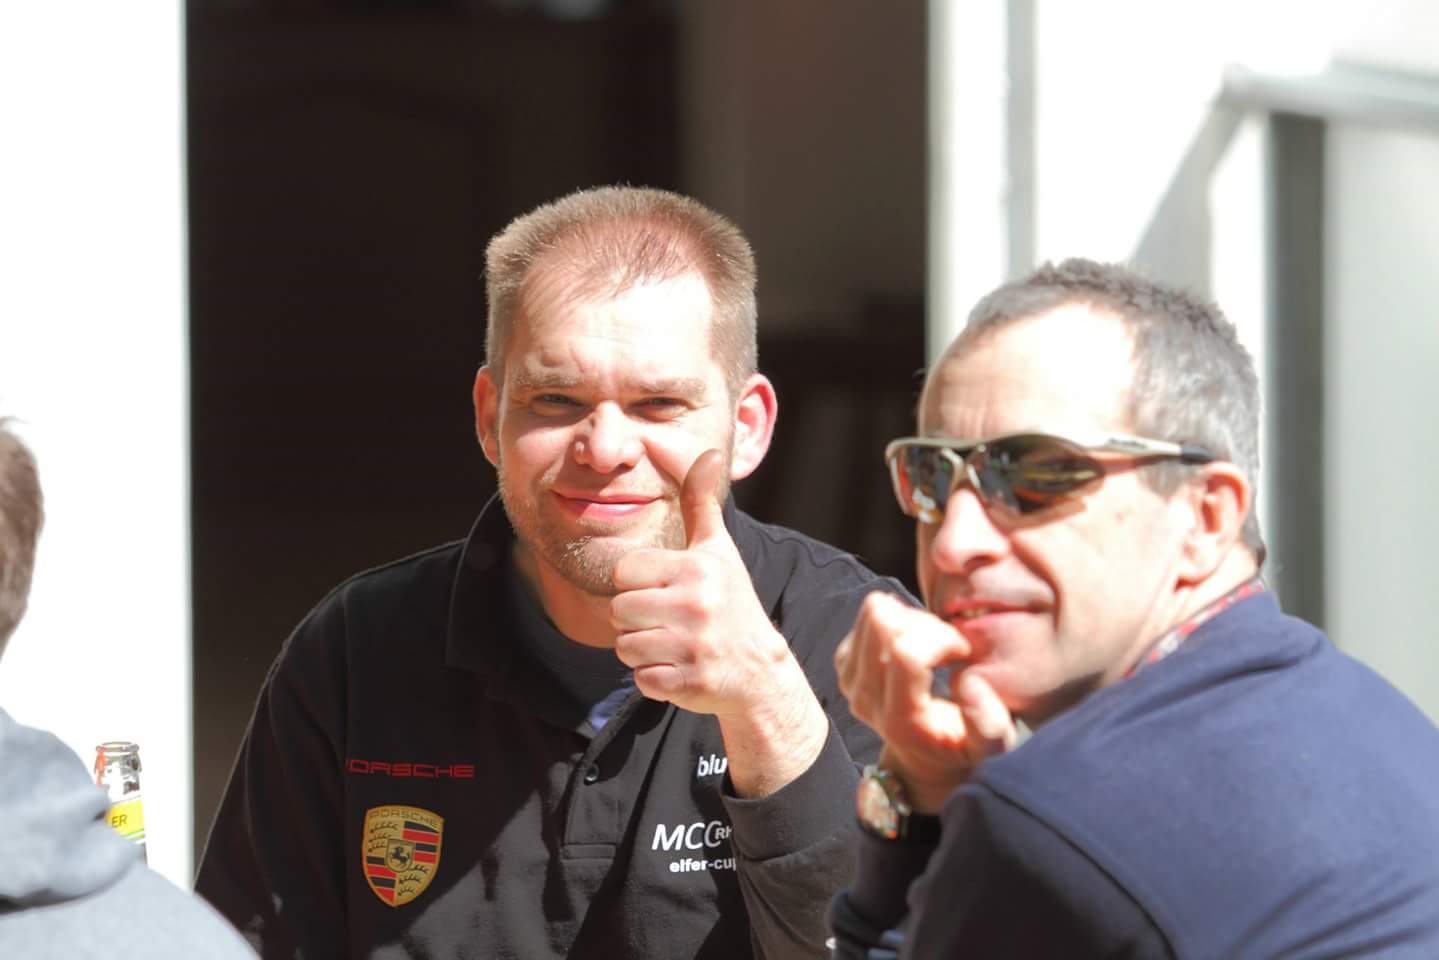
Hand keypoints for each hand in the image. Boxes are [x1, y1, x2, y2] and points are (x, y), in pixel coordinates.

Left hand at [610, 449, 827, 795]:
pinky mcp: (690, 686)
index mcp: (697, 569)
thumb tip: (707, 453)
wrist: (759, 669)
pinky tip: (681, 667)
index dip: (638, 583)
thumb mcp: (718, 550)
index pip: (624, 573)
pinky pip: (641, 680)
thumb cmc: (730, 601)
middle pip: (619, 612)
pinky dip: (655, 678)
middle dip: (637, 619)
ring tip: (675, 643)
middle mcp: (698, 606)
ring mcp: (695, 649)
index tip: (666, 590)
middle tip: (669, 621)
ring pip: (625, 648)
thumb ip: (701, 502)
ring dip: (643, 649)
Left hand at [835, 592, 1017, 812]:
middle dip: (926, 623)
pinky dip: (897, 616)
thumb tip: (966, 681)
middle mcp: (866, 700)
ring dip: (912, 617)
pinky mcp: (845, 663)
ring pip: (874, 615)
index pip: (905, 653)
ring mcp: (850, 680)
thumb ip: (989, 722)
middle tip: (949, 644)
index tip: (963, 651)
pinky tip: (917, 639)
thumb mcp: (992, 744)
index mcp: (901, 720)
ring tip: (934, 642)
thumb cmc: (963, 743)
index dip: (941, 638)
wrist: (923, 754)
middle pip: (884, 626)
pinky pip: (867, 616)